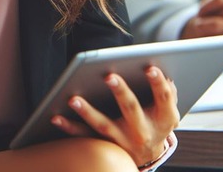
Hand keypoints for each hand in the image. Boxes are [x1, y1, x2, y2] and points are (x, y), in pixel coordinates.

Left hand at [50, 66, 178, 167]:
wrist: (147, 155)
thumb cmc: (154, 119)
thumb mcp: (166, 109)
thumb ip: (166, 91)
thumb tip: (165, 73)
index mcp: (163, 118)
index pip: (163, 98)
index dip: (157, 83)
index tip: (148, 67)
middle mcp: (143, 132)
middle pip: (131, 109)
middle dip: (120, 92)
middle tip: (108, 76)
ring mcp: (123, 140)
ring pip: (104, 125)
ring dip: (87, 112)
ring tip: (73, 98)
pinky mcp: (105, 145)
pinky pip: (85, 136)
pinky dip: (69, 127)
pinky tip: (56, 116)